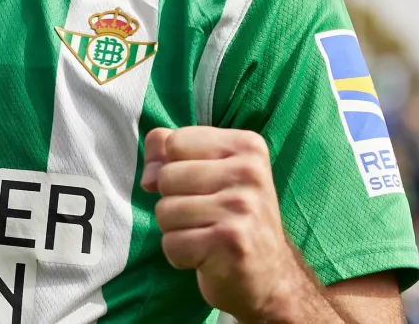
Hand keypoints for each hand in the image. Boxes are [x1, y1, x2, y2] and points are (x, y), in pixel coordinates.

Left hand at [142, 126, 310, 321]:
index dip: (173, 167)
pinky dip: (180, 255)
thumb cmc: (232, 218)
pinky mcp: (231, 243)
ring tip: (206, 235)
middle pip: (166, 176)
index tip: (200, 186)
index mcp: (247, 145)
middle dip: (173, 201)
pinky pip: (172, 243)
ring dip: (176, 230)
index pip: (175, 141)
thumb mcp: (210, 171)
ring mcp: (243, 207)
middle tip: (205, 217)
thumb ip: (171, 153)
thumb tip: (148, 174)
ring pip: (165, 210)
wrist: (271, 277)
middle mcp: (249, 172)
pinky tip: (206, 256)